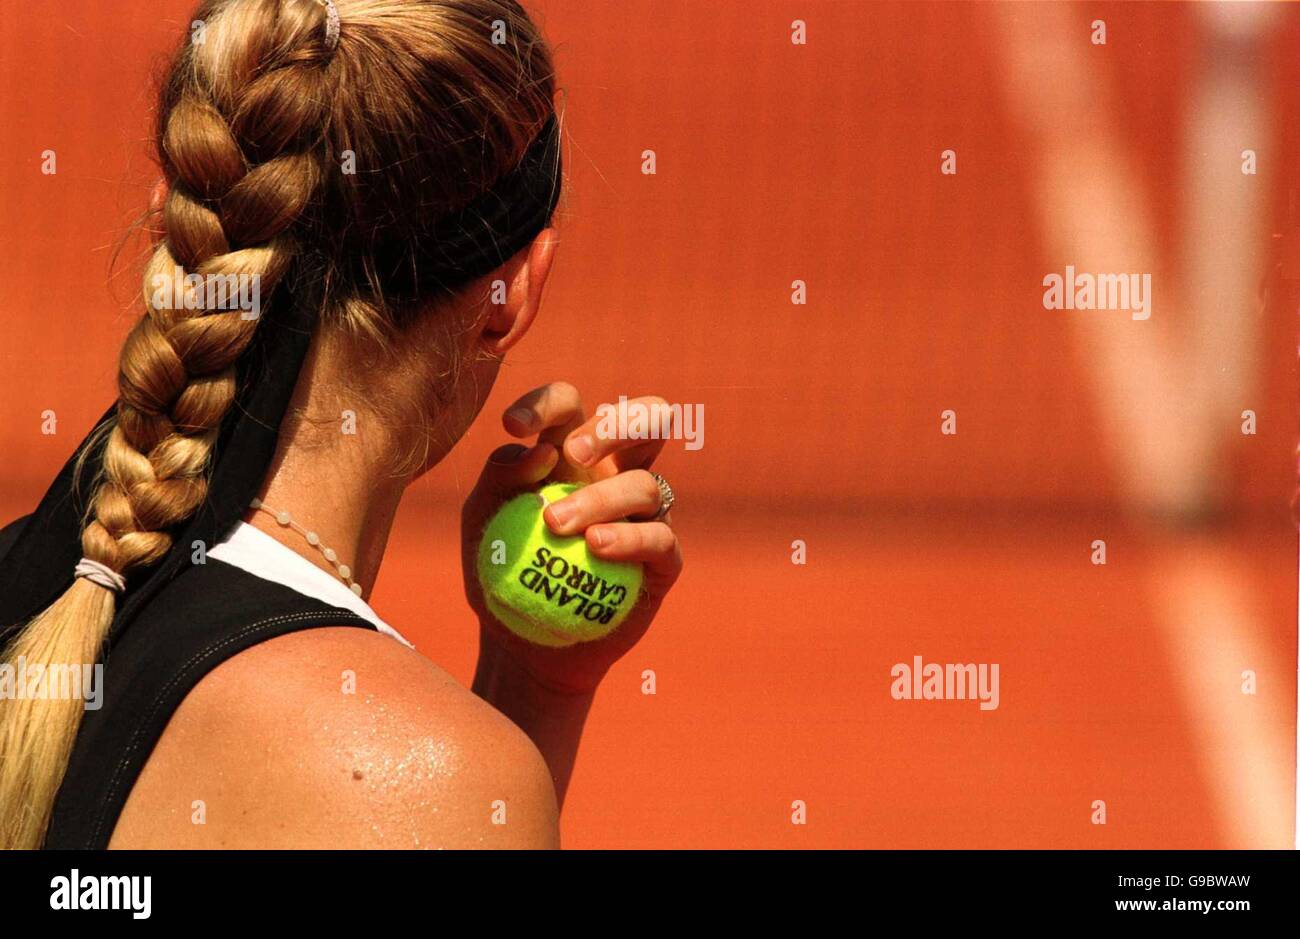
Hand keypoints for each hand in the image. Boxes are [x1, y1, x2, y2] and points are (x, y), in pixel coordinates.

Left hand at [462, 382, 682, 692]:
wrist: (524, 643)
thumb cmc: (501, 571)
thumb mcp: (481, 521)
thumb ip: (499, 478)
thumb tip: (539, 452)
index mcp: (573, 453)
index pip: (573, 406)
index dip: (548, 402)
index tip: (513, 427)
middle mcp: (618, 474)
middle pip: (649, 419)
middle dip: (616, 425)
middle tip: (573, 454)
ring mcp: (647, 516)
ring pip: (645, 485)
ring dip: (600, 499)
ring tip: (557, 525)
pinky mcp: (663, 560)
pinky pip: (658, 538)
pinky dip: (628, 538)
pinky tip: (594, 546)